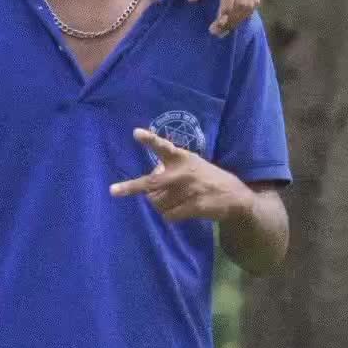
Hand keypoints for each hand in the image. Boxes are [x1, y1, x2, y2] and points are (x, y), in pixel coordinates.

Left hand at [109, 128, 253, 222]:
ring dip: (160, 204)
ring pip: (158, 203)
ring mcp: (188, 190)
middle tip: (113, 190)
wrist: (234, 195)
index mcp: (182, 157)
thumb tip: (149, 185)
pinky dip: (170, 215)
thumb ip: (171, 168)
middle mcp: (183, 172)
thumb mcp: (192, 164)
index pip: (163, 146)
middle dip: (130, 187)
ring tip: (172, 200)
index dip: (150, 139)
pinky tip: (180, 210)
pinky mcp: (194, 206)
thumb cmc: (207, 177)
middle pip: (151, 182)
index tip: (135, 133)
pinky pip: (169, 215)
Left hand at [186, 0, 258, 35]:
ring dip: (240, 18)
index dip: (226, 9)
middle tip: (217, 31)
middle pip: (244, 0)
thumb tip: (192, 0)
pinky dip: (247, 10)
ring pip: (252, 1)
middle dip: (232, 19)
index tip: (215, 24)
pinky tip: (235, 18)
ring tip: (225, 28)